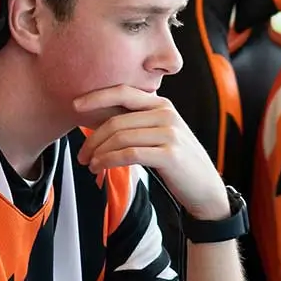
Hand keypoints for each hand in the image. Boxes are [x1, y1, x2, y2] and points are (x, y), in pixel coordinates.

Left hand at [74, 86, 229, 220]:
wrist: (205, 187)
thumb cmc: (178, 162)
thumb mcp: (161, 134)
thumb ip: (138, 123)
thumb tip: (101, 119)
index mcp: (162, 105)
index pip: (124, 92)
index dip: (97, 97)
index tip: (75, 105)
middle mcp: (167, 114)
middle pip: (116, 120)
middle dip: (92, 139)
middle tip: (82, 155)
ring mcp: (169, 133)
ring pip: (120, 137)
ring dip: (98, 153)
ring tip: (90, 164)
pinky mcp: (169, 154)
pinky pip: (128, 154)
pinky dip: (108, 161)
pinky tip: (100, 168)